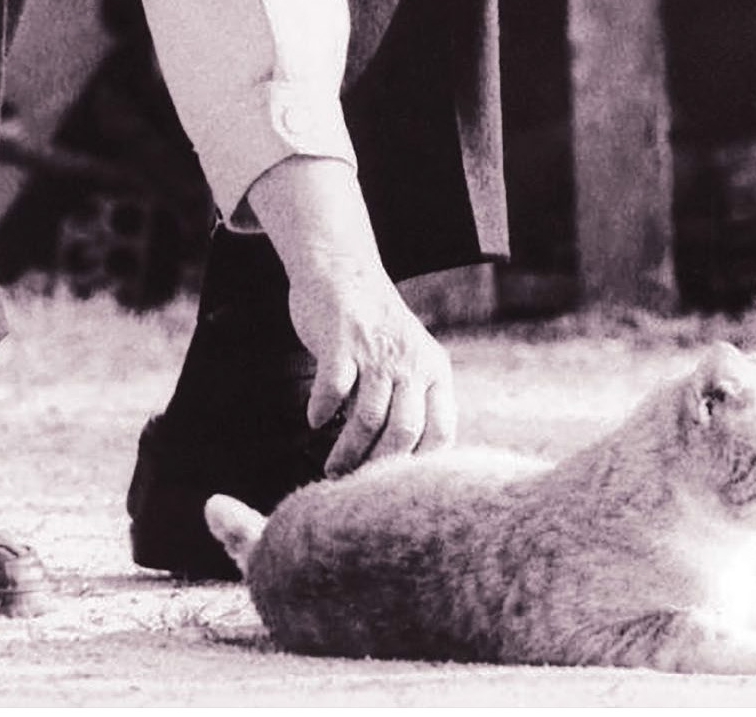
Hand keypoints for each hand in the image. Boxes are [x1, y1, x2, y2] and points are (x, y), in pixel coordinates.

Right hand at [244, 156, 456, 475]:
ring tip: (331, 468)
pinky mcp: (343, 341)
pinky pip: (333, 390)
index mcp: (434, 370)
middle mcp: (412, 362)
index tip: (394, 487)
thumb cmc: (374, 326)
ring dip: (346, 452)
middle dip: (377, 468)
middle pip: (404, 433)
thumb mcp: (410, 359)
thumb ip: (411, 401)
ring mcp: (377, 351)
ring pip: (367, 420)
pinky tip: (314, 421)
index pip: (441, 432)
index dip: (418, 468)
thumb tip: (400, 465)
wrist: (343, 268)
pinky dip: (322, 413)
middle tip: (355, 486)